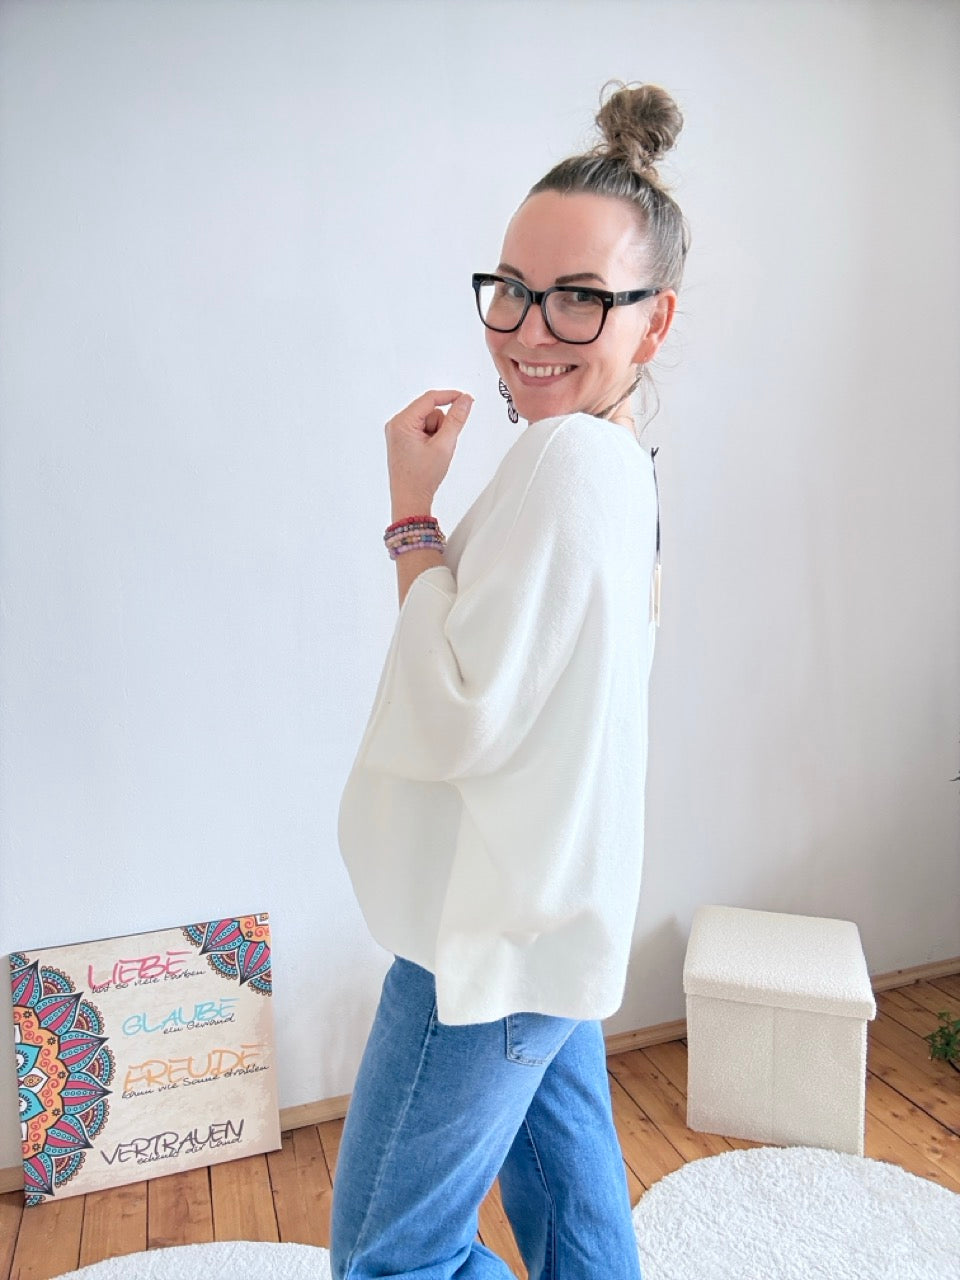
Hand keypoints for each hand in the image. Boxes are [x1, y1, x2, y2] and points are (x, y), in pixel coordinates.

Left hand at [385, 389, 472, 512]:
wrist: (410, 499)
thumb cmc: (421, 477)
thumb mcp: (444, 445)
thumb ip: (456, 419)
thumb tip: (465, 400)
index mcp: (401, 422)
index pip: (429, 399)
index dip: (450, 396)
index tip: (465, 398)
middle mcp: (396, 425)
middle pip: (429, 411)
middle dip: (441, 426)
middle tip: (441, 446)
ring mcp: (398, 433)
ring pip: (428, 421)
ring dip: (437, 434)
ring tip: (433, 453)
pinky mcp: (402, 440)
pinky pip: (422, 430)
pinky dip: (431, 439)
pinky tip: (428, 454)